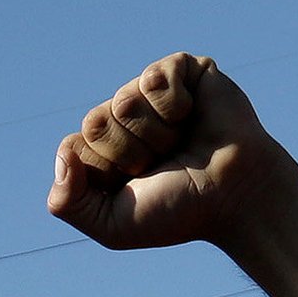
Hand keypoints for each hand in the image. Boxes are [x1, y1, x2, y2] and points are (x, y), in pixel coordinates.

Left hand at [48, 53, 297, 256]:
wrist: (235, 195)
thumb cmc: (179, 211)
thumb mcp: (112, 226)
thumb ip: (67, 203)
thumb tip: (63, 155)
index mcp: (104, 151)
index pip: (74, 146)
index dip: (105, 170)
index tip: (137, 185)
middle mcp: (123, 119)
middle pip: (95, 121)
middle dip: (129, 152)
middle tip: (162, 163)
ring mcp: (150, 93)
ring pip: (124, 100)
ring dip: (156, 133)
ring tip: (182, 143)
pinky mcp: (181, 70)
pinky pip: (156, 77)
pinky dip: (174, 106)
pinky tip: (193, 116)